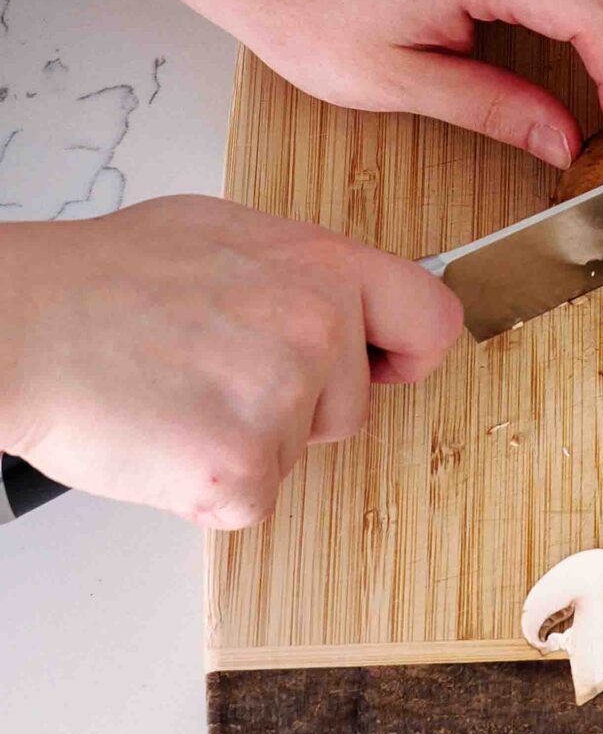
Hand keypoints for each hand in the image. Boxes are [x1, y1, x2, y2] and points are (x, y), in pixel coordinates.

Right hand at [0, 197, 462, 525]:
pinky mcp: (242, 470)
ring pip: (296, 453)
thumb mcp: (228, 235)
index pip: (430, 319)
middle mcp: (318, 328)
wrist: (25, 325)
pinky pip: (251, 499)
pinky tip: (163, 437)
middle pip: (351, 406)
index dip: (408, 353)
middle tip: (213, 373)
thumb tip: (344, 302)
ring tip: (178, 395)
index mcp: (323, 266)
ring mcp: (283, 401)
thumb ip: (302, 272)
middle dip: (297, 407)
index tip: (385, 366)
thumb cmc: (105, 277)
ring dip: (248, 443)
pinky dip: (208, 486)